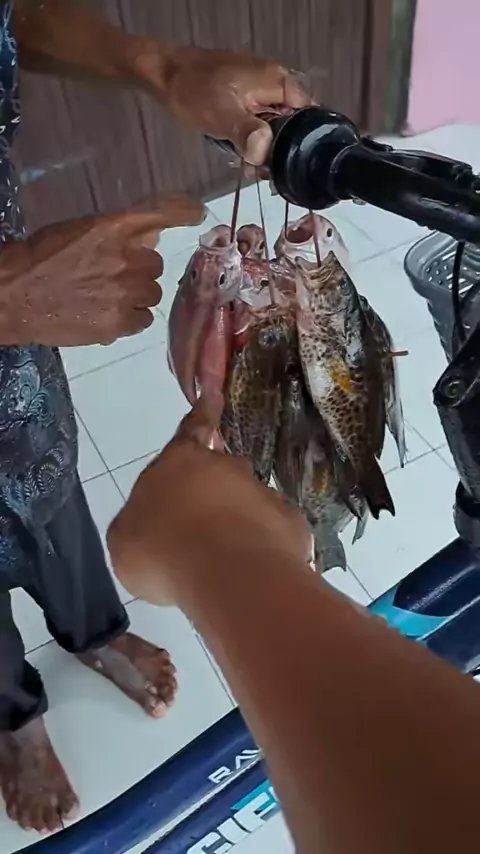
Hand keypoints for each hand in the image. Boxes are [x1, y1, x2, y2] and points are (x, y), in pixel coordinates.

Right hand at [0, 196, 203, 346]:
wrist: (13, 295)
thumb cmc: (40, 258)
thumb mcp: (78, 231)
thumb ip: (115, 234)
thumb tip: (150, 239)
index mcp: (112, 229)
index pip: (160, 216)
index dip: (182, 212)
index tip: (197, 212)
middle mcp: (125, 260)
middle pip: (155, 266)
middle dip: (139, 270)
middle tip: (112, 275)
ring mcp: (124, 295)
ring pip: (152, 295)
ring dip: (136, 296)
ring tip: (107, 297)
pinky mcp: (118, 325)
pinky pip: (142, 320)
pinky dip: (129, 319)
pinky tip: (106, 314)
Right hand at [107, 396, 309, 606]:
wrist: (225, 573)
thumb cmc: (161, 548)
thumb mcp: (126, 539)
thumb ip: (141, 524)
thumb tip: (154, 527)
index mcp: (180, 462)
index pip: (191, 429)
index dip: (200, 414)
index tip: (214, 396)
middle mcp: (227, 469)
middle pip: (223, 472)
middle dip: (217, 492)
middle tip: (204, 527)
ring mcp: (263, 494)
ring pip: (251, 504)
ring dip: (240, 525)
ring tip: (226, 562)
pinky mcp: (289, 524)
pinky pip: (275, 533)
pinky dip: (266, 548)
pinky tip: (253, 573)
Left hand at [140, 45, 310, 164]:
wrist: (164, 74)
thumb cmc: (192, 90)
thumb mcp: (222, 115)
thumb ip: (247, 132)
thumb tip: (264, 152)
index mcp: (276, 81)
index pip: (308, 114)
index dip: (300, 141)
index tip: (285, 163)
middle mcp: (273, 82)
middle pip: (291, 122)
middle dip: (277, 148)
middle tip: (260, 169)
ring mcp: (258, 88)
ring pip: (273, 124)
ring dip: (262, 145)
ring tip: (246, 164)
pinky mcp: (244, 96)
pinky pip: (257, 120)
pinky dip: (250, 137)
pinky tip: (237, 150)